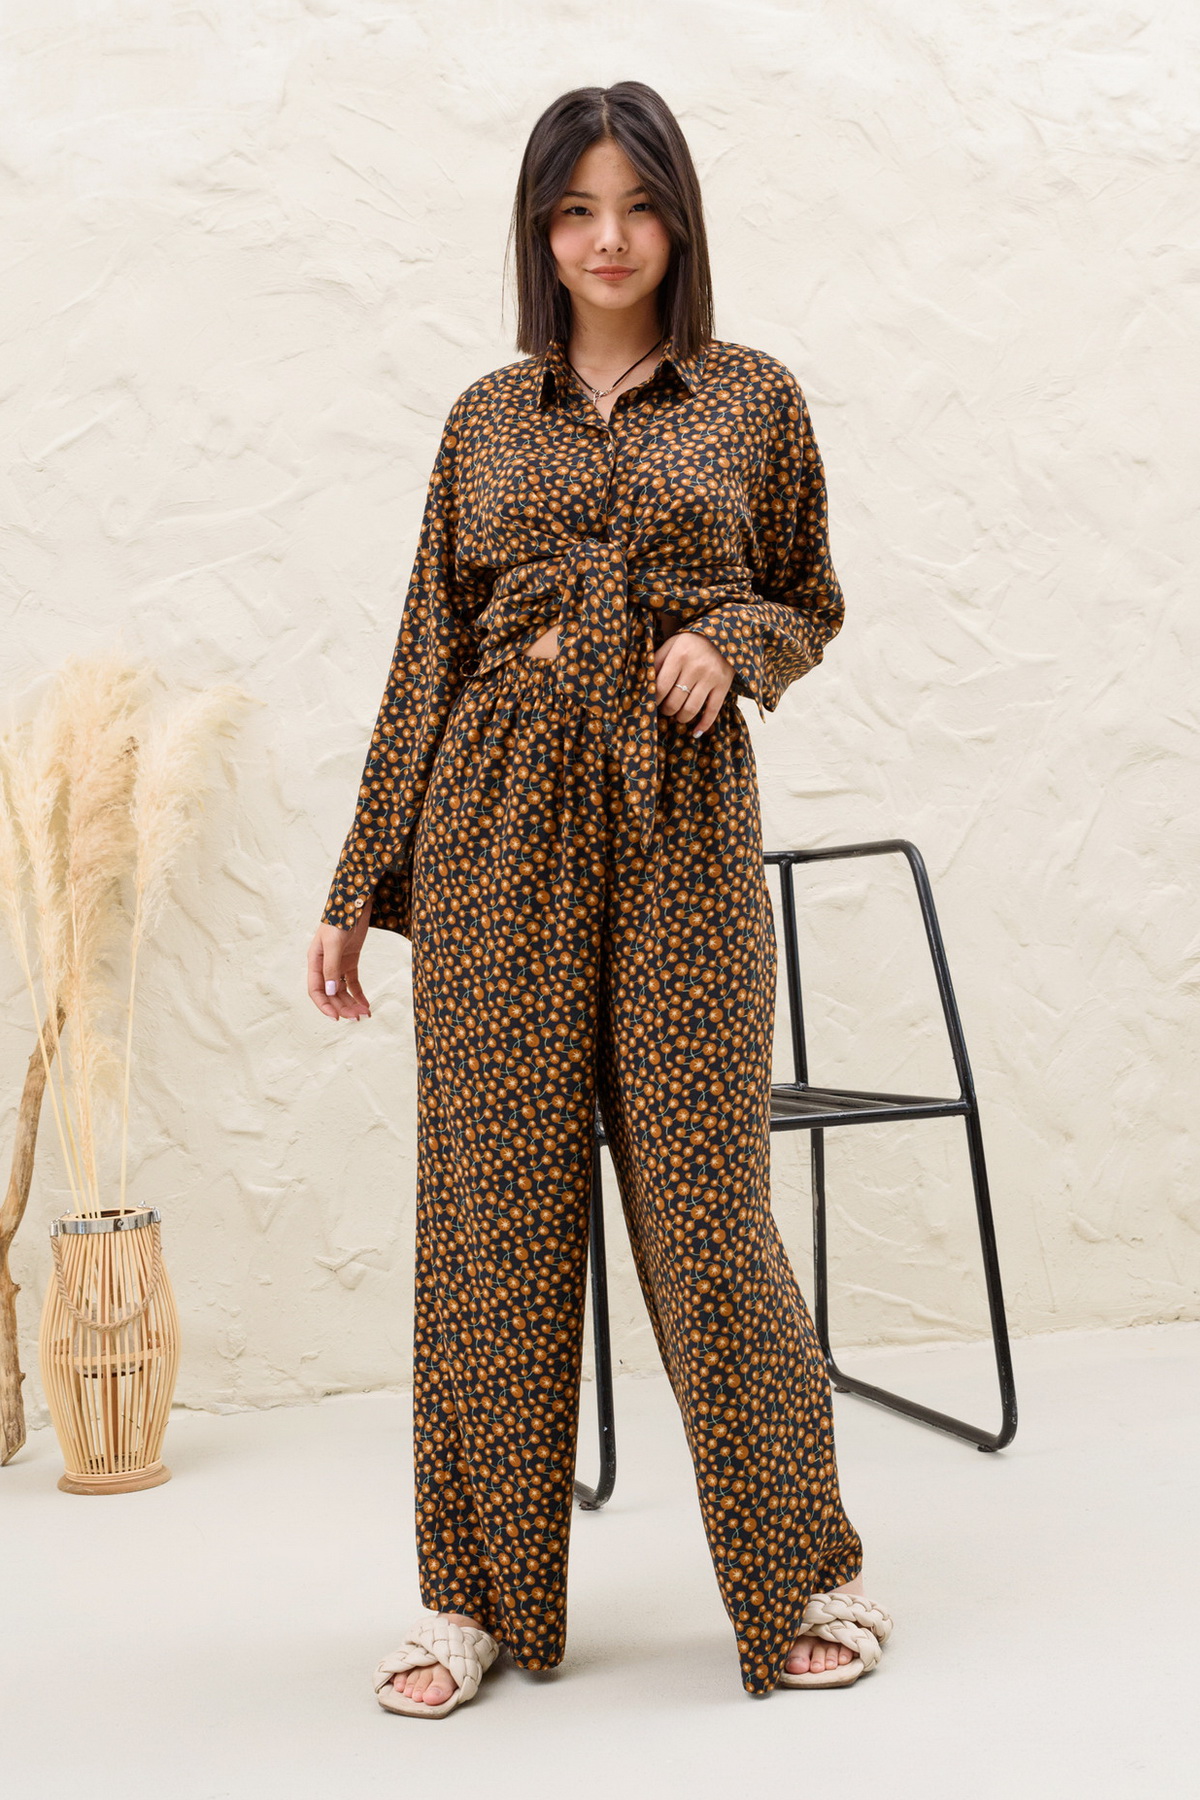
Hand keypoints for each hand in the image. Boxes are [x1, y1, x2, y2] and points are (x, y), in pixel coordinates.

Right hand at [308, 897, 372, 1021]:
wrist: (355, 900)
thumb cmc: (341, 918)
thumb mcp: (334, 943)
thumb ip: (331, 967)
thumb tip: (331, 991)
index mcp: (315, 960)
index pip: (316, 990)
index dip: (325, 1005)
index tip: (337, 1018)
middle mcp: (324, 964)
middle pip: (331, 993)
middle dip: (343, 1007)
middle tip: (357, 1018)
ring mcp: (338, 963)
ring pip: (342, 990)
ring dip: (352, 1003)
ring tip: (364, 1014)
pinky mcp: (350, 959)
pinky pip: (353, 982)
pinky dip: (359, 994)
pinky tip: (366, 1004)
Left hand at [654, 630, 734, 736]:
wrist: (722, 635)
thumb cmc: (690, 642)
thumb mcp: (671, 645)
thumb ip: (657, 662)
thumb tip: (644, 684)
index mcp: (678, 656)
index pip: (660, 688)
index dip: (654, 700)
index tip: (654, 702)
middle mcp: (695, 668)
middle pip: (674, 702)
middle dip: (667, 710)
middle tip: (666, 709)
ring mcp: (711, 677)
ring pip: (691, 709)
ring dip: (681, 718)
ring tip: (678, 715)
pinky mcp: (724, 685)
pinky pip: (713, 711)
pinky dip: (704, 725)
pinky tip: (696, 732)